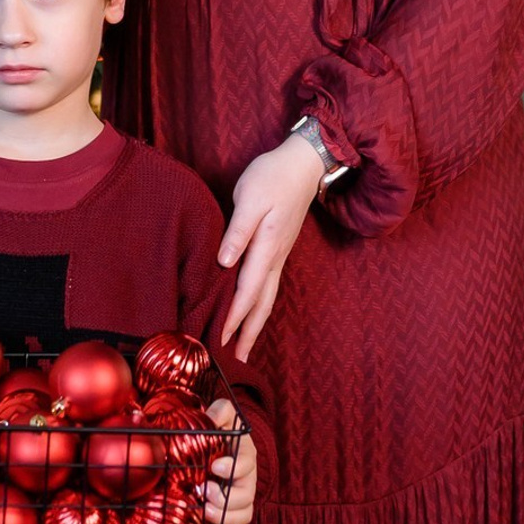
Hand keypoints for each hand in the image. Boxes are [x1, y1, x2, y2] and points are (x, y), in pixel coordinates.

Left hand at [202, 398, 257, 523]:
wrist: (219, 450)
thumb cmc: (220, 432)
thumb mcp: (222, 415)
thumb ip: (220, 410)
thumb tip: (211, 418)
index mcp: (245, 455)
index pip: (247, 463)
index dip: (234, 468)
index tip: (214, 467)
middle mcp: (247, 480)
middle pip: (246, 496)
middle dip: (225, 498)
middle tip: (203, 490)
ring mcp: (241, 499)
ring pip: (243, 516)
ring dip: (223, 517)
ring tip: (203, 510)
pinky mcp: (231, 515)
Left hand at [217, 134, 324, 361]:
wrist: (302, 164)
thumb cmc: (272, 176)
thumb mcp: (249, 197)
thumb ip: (237, 231)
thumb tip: (224, 262)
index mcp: (267, 246)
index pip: (247, 290)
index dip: (233, 316)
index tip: (221, 339)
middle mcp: (276, 257)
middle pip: (262, 304)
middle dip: (248, 332)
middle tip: (235, 359)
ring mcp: (279, 255)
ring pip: (268, 297)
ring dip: (255, 323)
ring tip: (244, 345)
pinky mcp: (278, 249)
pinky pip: (269, 286)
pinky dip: (259, 305)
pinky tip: (252, 310)